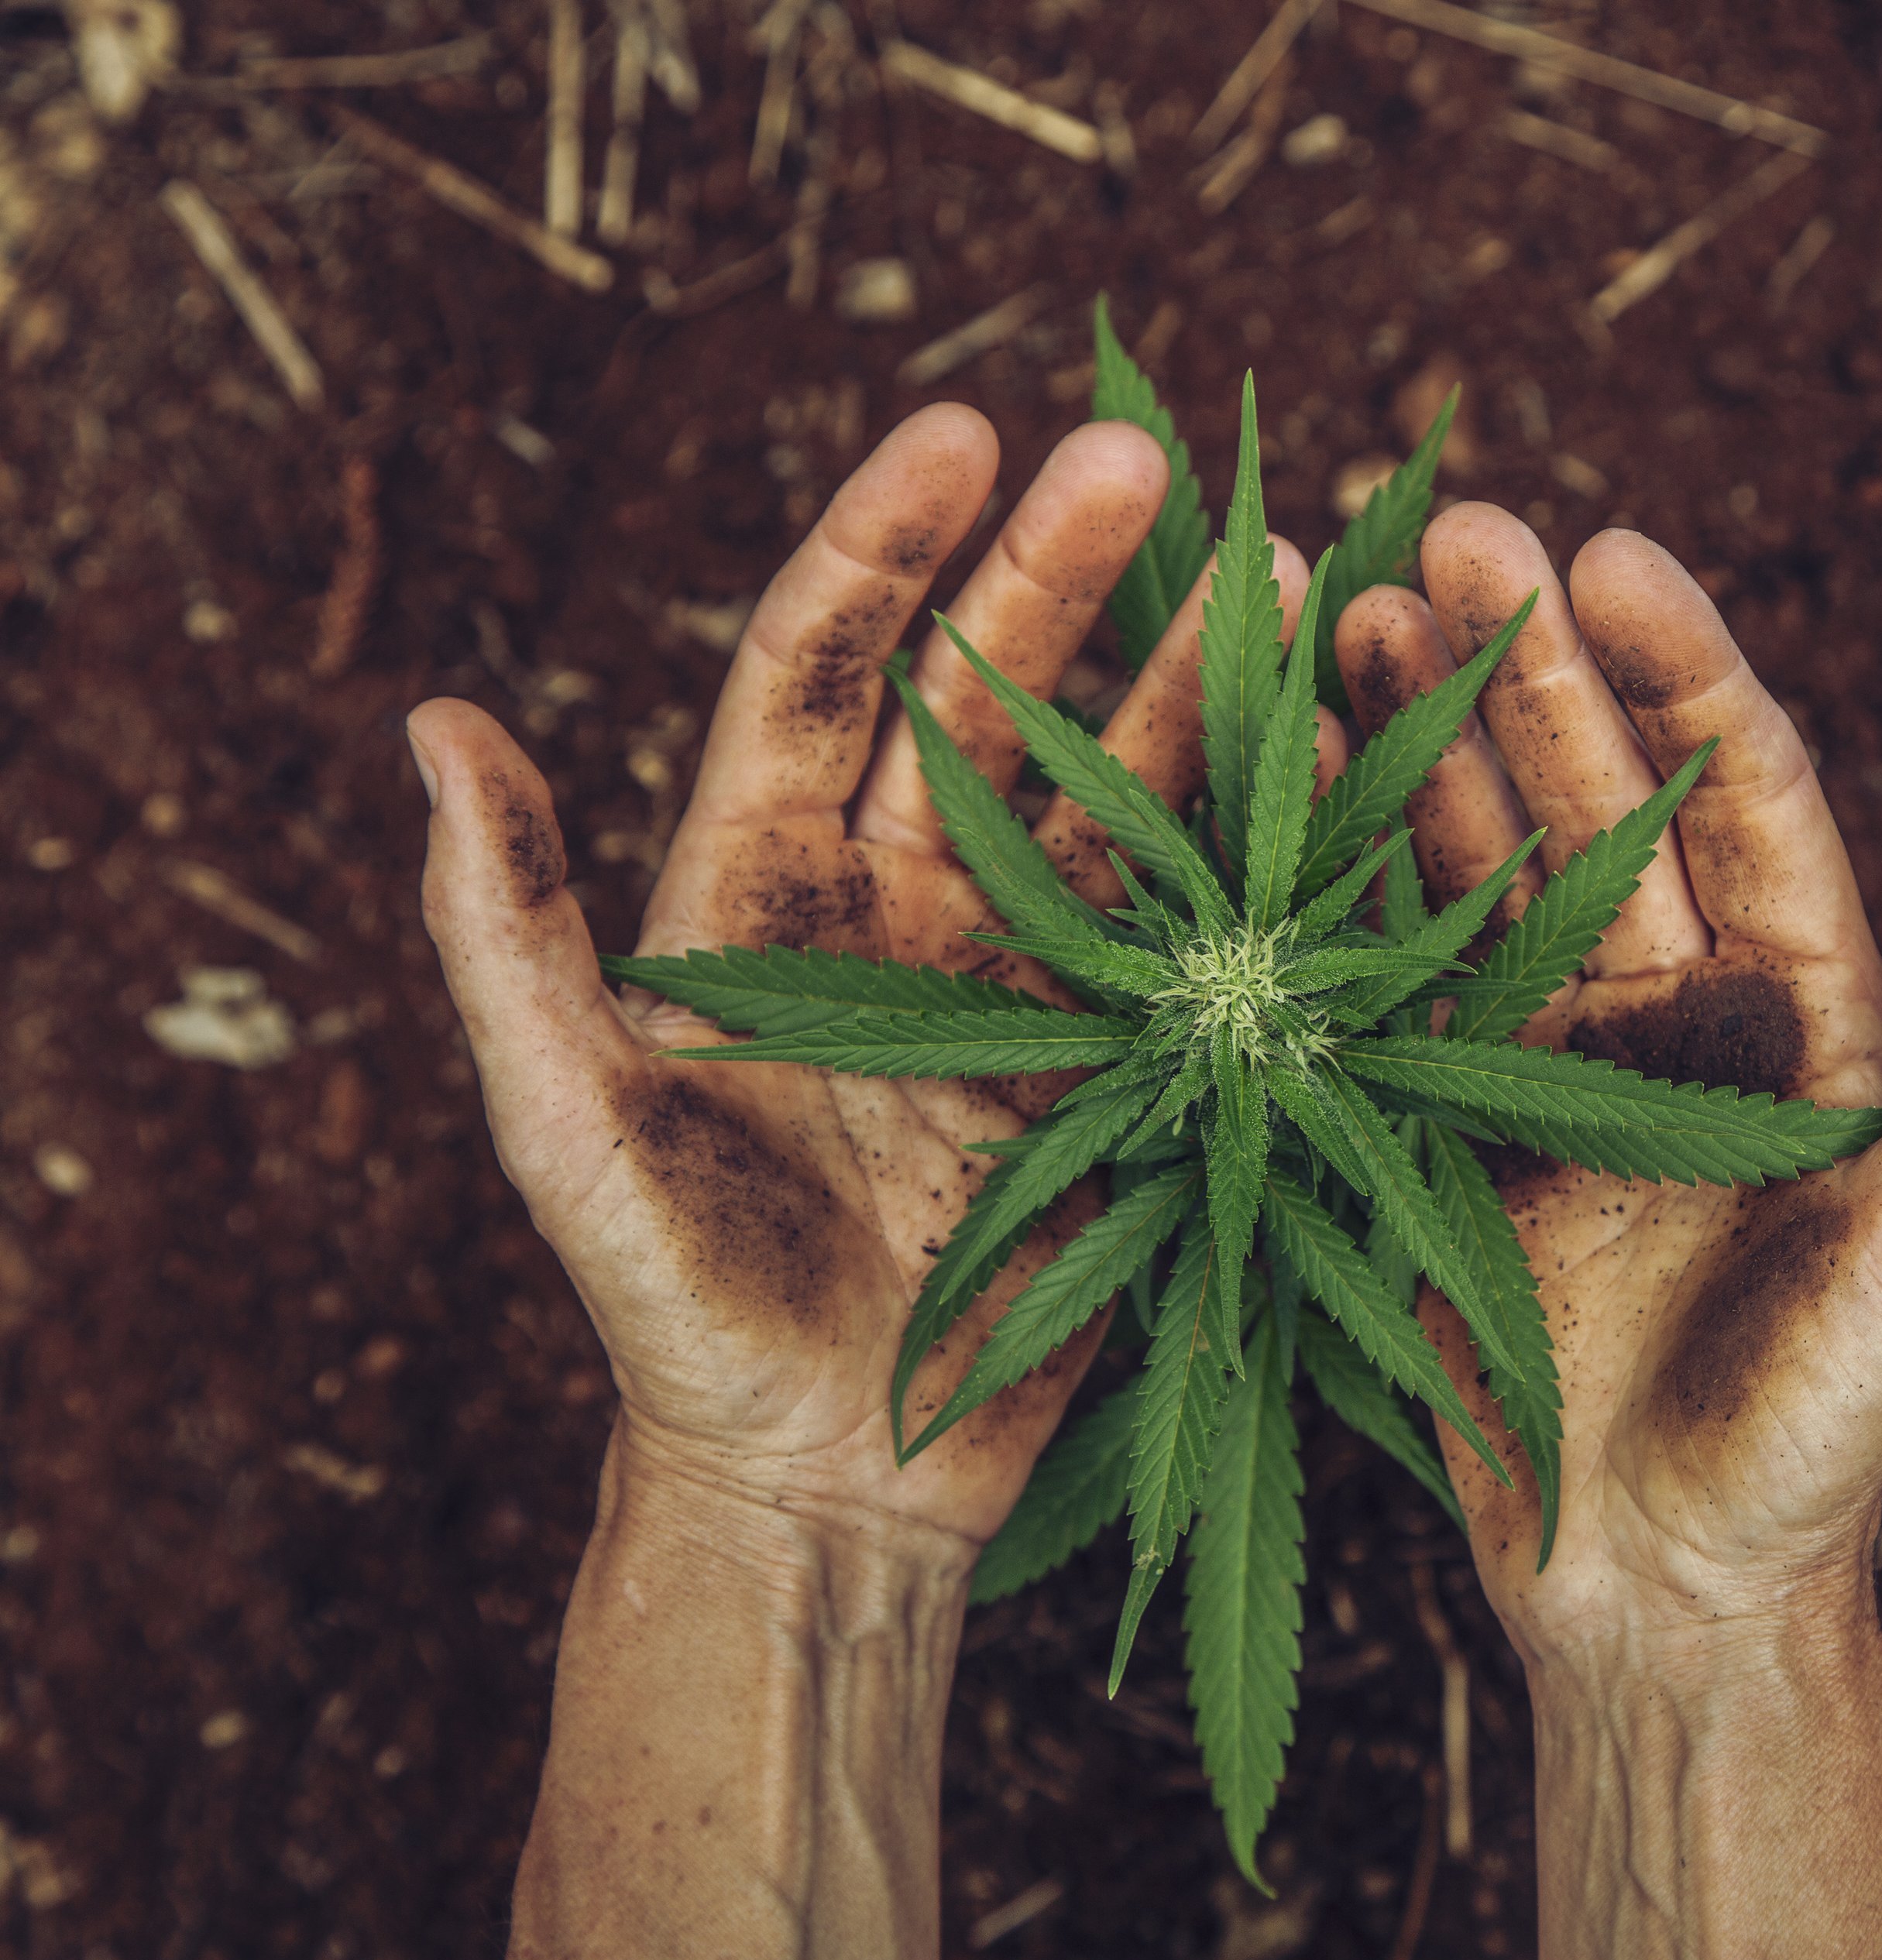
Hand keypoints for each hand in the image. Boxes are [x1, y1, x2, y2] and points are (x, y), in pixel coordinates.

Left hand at [411, 405, 1320, 1551]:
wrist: (823, 1485)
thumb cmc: (671, 1312)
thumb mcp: (568, 1126)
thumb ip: (506, 935)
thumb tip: (433, 724)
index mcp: (756, 894)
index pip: (824, 675)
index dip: (887, 546)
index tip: (965, 429)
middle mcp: (893, 913)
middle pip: (985, 703)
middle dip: (1060, 574)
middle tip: (1147, 462)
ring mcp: (1014, 986)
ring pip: (1108, 798)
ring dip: (1188, 688)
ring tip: (1286, 583)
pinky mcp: (1110, 1070)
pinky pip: (1188, 932)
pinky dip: (1252, 845)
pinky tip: (1324, 758)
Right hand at [1342, 505, 1881, 1660]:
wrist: (1668, 1590)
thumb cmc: (1828, 1426)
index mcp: (1802, 1009)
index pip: (1741, 796)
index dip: (1680, 670)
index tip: (1609, 553)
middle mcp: (1672, 1013)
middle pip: (1593, 799)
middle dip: (1526, 665)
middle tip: (1446, 532)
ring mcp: (1547, 1068)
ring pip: (1478, 866)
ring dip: (1419, 740)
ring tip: (1345, 609)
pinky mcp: (1444, 1138)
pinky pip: (1391, 983)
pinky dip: (1340, 882)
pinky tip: (1285, 775)